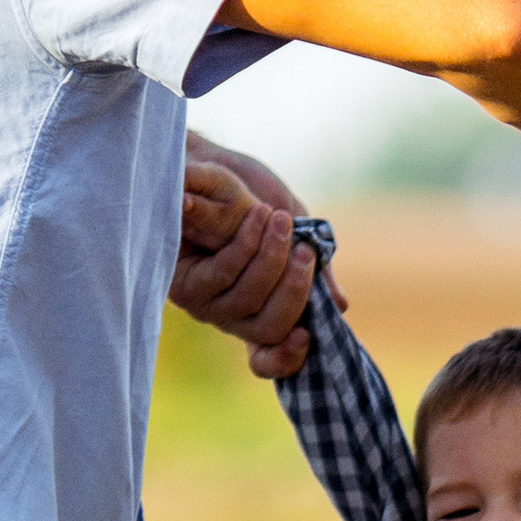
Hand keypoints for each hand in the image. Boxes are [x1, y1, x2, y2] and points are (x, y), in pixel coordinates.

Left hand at [169, 145, 338, 378]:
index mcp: (258, 311)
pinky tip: (258, 216)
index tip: (307, 337)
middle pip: (269, 328)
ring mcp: (204, 303)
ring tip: (280, 220)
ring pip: (247, 300)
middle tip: (306, 250)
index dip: (287, 359)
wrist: (206, 161)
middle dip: (294, 290)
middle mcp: (230, 316)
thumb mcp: (294, 229)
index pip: (268, 359)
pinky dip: (246, 245)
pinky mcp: (181, 281)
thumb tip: (340, 306)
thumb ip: (314, 266)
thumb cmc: (251, 196)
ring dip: (271, 258)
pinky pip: (222, 273)